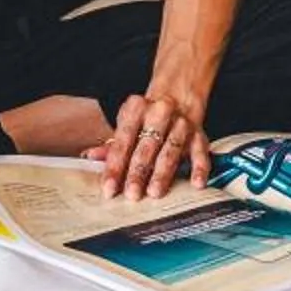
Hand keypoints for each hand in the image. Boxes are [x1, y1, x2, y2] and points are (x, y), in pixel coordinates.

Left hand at [90, 85, 211, 201]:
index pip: (122, 140)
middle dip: (138, 172)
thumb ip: (111, 145)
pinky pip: (201, 152)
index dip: (114, 166)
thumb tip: (90, 158)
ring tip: (155, 192)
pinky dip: (200, 168)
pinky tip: (197, 184)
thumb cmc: (146, 118)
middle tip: (132, 194)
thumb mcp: (126, 125)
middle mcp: (159, 112)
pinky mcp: (199, 134)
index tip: (109, 187)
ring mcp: (181, 123)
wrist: (177, 97)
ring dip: (163, 172)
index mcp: (136, 108)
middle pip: (146, 146)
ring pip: (171, 150)